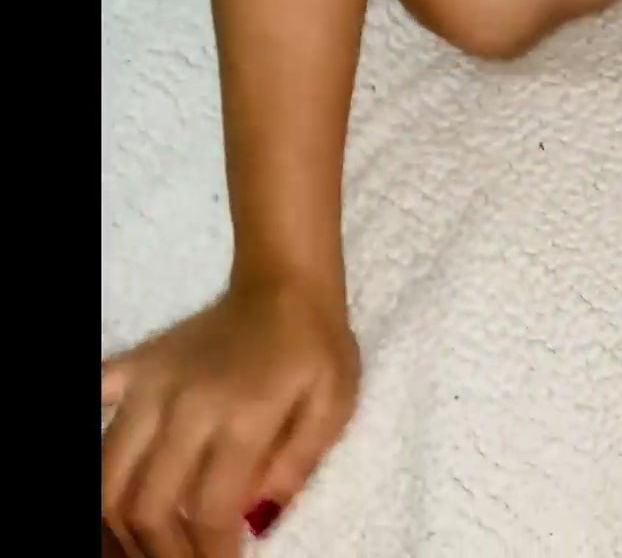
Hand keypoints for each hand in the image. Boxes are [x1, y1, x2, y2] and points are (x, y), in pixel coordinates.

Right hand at [101, 279, 360, 557]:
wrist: (286, 285)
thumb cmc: (317, 349)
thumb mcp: (335, 406)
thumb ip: (298, 463)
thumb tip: (259, 519)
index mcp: (242, 414)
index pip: (211, 507)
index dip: (212, 552)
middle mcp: (185, 403)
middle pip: (148, 503)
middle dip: (163, 552)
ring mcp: (150, 384)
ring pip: (108, 474)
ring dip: (120, 523)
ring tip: (147, 545)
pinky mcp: (133, 367)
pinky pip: (92, 402)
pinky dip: (92, 450)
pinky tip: (110, 482)